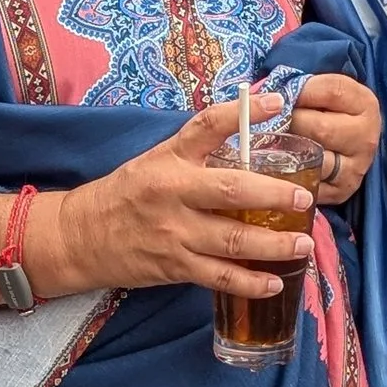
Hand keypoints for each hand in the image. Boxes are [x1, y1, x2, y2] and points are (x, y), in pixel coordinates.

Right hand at [33, 97, 315, 300]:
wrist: (82, 235)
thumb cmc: (127, 193)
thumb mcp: (156, 160)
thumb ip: (198, 153)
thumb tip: (251, 142)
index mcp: (170, 158)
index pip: (206, 126)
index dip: (242, 114)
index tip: (275, 103)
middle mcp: (173, 193)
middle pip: (231, 190)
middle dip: (273, 194)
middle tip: (304, 198)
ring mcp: (175, 233)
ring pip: (232, 240)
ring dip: (273, 244)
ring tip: (303, 243)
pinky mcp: (175, 266)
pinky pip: (220, 277)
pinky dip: (250, 283)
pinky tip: (275, 282)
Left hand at [286, 73, 381, 205]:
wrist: (342, 142)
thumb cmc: (323, 111)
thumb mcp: (318, 92)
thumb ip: (296, 88)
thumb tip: (256, 95)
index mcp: (364, 103)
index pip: (331, 92)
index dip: (300, 92)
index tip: (281, 95)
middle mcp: (366, 135)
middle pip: (321, 128)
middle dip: (290, 123)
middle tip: (273, 122)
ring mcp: (357, 166)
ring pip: (316, 159)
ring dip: (289, 152)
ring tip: (274, 143)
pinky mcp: (343, 189)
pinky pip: (311, 183)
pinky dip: (291, 176)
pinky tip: (281, 164)